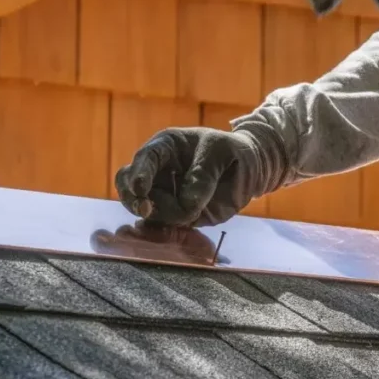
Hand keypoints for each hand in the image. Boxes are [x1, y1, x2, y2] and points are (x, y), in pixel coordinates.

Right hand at [115, 127, 277, 226]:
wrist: (250, 170)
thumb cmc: (233, 152)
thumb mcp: (222, 153)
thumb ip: (204, 175)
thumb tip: (186, 204)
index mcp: (166, 147)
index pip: (145, 158)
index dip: (139, 173)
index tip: (140, 189)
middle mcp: (158, 171)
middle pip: (129, 184)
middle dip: (133, 198)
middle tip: (146, 209)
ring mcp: (164, 194)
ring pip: (143, 209)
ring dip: (159, 216)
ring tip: (188, 214)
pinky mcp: (174, 215)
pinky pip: (159, 226)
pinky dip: (161, 231)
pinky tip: (173, 231)